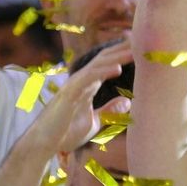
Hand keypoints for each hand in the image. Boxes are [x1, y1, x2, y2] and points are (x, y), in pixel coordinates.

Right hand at [26, 39, 131, 154]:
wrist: (44, 145)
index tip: (141, 46)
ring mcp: (74, 86)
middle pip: (104, 59)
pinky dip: (102, 72)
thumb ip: (110, 110)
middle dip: (122, 49)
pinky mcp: (69, 95)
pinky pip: (87, 79)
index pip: (106, 64)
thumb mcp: (95, 122)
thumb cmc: (66, 134)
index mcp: (87, 86)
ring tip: (135, 50)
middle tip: (142, 40)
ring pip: (97, 65)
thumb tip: (128, 102)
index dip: (122, 54)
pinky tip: (117, 68)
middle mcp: (81, 81)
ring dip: (117, 56)